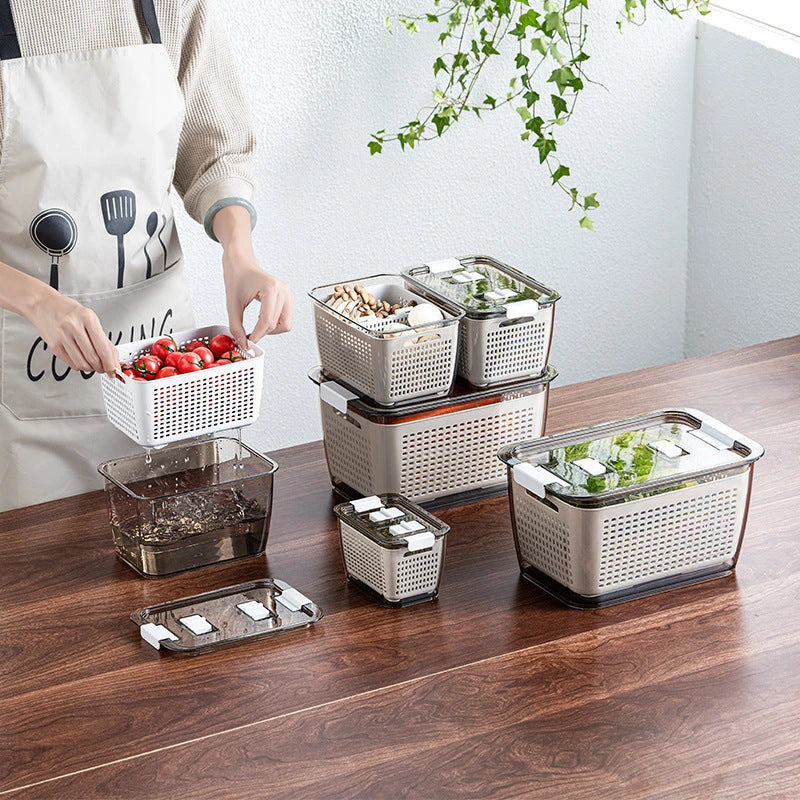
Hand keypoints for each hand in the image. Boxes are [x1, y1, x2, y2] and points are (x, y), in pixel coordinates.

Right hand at [29, 290, 118, 376]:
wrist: (44, 304)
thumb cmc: (68, 311)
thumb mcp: (90, 319)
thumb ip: (103, 339)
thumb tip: (114, 358)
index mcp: (88, 318)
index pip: (103, 348)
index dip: (111, 363)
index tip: (115, 370)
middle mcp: (74, 326)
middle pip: (93, 358)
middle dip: (102, 367)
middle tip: (105, 368)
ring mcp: (62, 336)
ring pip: (82, 364)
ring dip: (91, 368)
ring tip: (93, 364)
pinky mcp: (54, 346)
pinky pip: (71, 363)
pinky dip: (80, 366)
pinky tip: (82, 360)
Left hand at [213, 204, 293, 349]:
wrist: (241, 263)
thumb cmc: (237, 276)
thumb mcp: (232, 304)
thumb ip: (236, 326)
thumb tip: (242, 343)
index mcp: (271, 288)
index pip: (267, 321)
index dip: (257, 335)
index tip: (248, 342)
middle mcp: (283, 291)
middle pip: (278, 325)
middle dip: (263, 333)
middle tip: (249, 335)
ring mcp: (288, 294)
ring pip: (285, 324)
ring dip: (271, 330)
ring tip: (256, 325)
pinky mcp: (288, 298)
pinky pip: (286, 319)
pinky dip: (274, 324)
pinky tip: (262, 318)